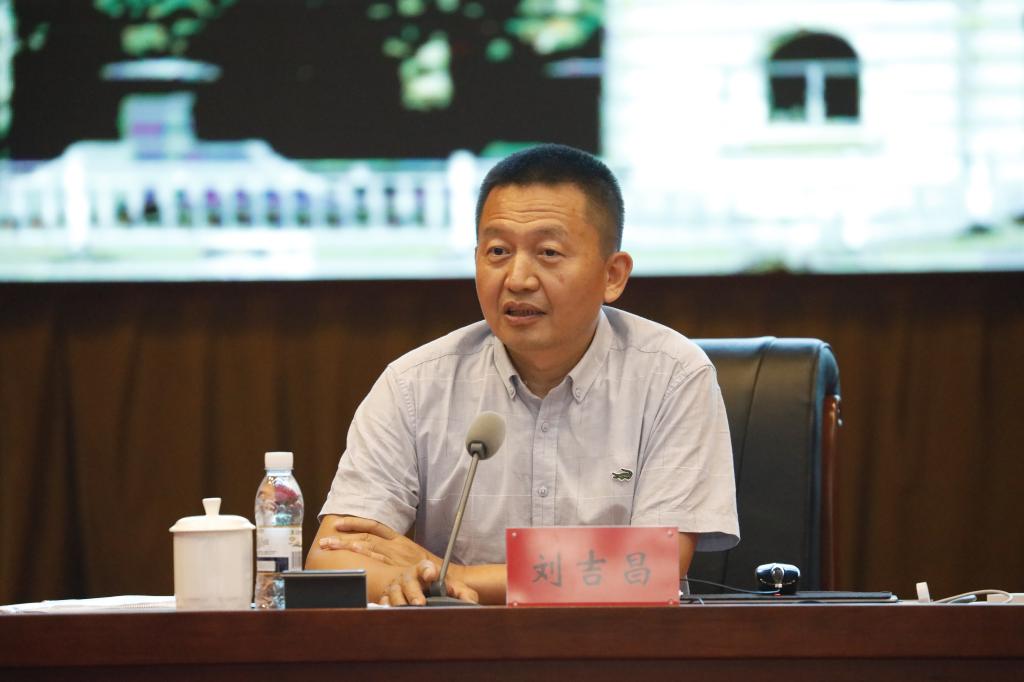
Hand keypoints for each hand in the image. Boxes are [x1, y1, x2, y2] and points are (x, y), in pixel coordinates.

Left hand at [319, 516, 440, 568]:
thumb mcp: (411, 555)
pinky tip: (353, 555)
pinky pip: (380, 559)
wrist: (446, 577)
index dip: (355, 523)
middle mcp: (396, 545)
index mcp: (398, 539)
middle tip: (324, 541)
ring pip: (368, 546)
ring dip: (347, 545)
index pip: (373, 526)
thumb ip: (395, 553)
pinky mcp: (399, 567)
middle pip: (365, 536)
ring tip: (329, 546)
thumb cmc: (427, 569)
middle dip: (343, 538)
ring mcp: (397, 556)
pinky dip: (365, 556)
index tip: (338, 524)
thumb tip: (376, 553)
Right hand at [379, 560, 478, 606]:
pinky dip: (386, 607)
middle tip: (420, 603)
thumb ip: (464, 594)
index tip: (431, 574)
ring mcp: (397, 586)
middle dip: (414, 592)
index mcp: (425, 571)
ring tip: (406, 612)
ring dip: (399, 602)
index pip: (425, 566)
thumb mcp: (453, 589)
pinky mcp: (387, 597)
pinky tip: (391, 614)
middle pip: (408, 581)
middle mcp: (409, 577)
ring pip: (394, 592)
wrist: (422, 594)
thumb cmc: (438, 591)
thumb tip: (471, 603)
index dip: (427, 569)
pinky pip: (383, 602)